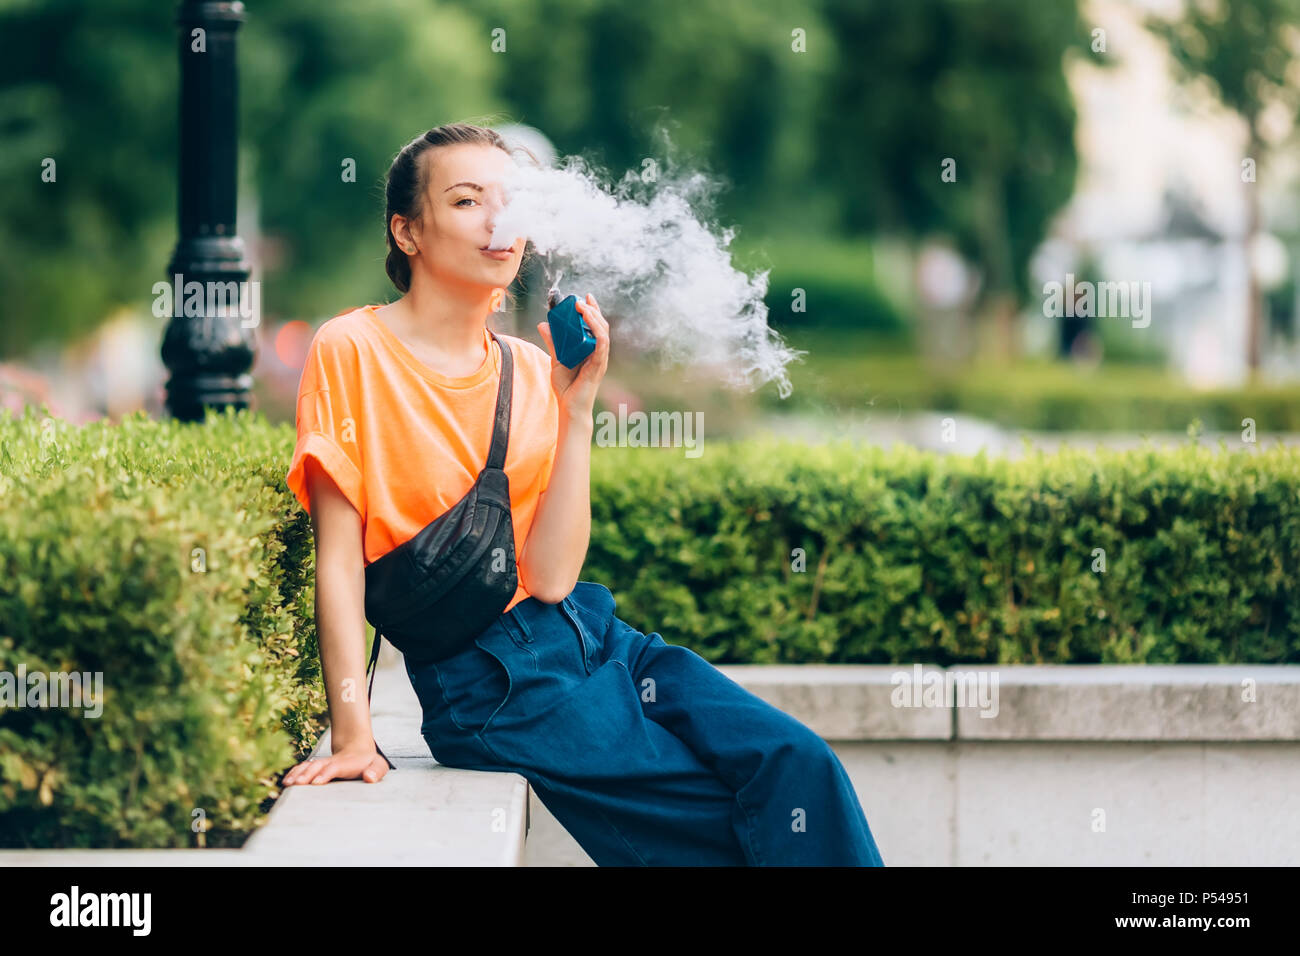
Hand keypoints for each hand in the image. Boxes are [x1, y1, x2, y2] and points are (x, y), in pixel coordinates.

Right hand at [281, 743, 389, 785]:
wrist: (358, 750)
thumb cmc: (369, 763)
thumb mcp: (378, 766)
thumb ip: (376, 771)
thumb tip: (369, 778)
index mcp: (347, 763)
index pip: (335, 767)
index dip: (326, 773)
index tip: (317, 782)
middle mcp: (332, 762)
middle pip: (318, 766)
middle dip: (307, 774)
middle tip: (296, 784)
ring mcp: (323, 763)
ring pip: (309, 766)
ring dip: (297, 774)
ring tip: (287, 784)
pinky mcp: (317, 766)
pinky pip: (303, 768)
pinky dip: (294, 773)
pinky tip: (286, 782)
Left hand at [537, 293, 608, 419]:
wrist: (569, 407)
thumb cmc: (566, 386)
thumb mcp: (556, 359)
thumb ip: (552, 342)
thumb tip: (543, 324)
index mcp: (590, 349)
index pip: (595, 326)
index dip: (592, 310)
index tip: (585, 297)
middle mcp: (598, 352)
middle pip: (601, 325)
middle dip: (593, 309)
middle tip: (582, 299)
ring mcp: (600, 359)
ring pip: (603, 332)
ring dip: (594, 317)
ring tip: (582, 307)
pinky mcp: (598, 366)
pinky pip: (602, 345)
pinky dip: (597, 332)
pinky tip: (590, 323)